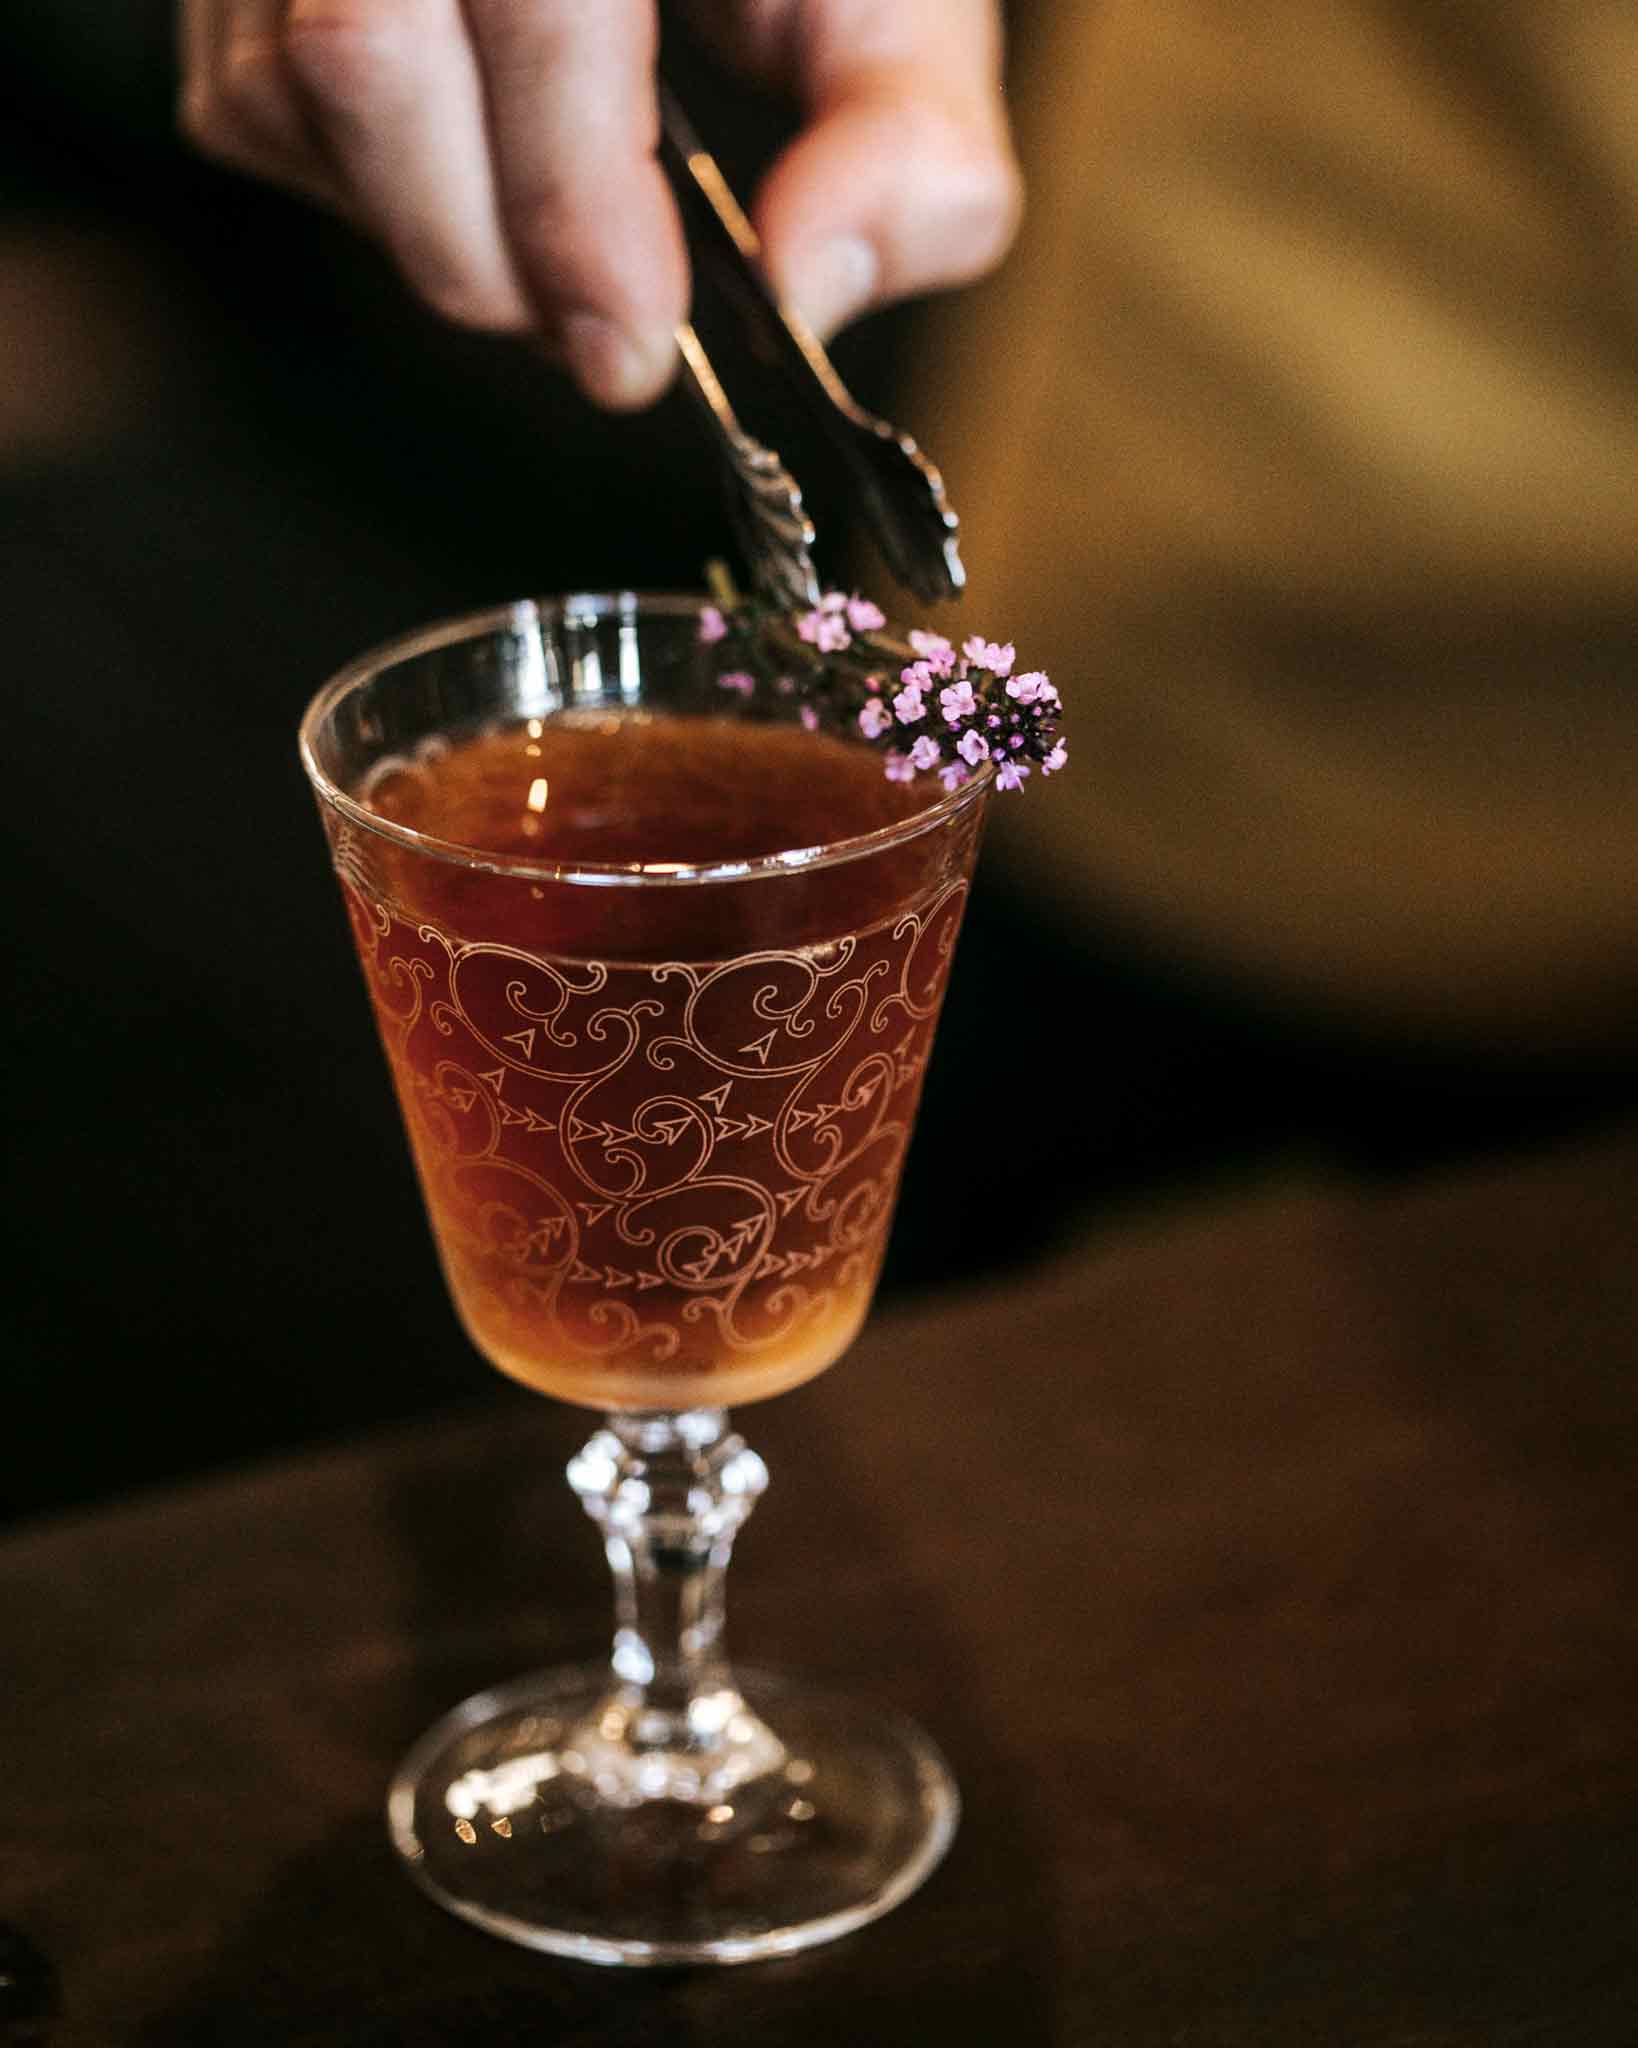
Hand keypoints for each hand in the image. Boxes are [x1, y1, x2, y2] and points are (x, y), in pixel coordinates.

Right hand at [179, 0, 1020, 408]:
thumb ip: (905, 131)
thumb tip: (810, 282)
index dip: (573, 199)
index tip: (633, 347)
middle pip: (365, 50)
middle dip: (493, 255)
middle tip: (601, 329)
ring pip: (280, 91)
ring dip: (427, 230)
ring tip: (549, 240)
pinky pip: (244, 103)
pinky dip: (363, 189)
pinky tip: (468, 169)